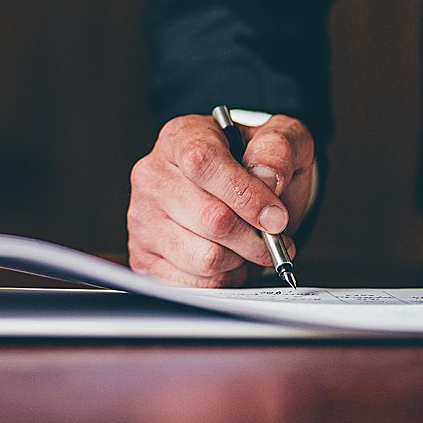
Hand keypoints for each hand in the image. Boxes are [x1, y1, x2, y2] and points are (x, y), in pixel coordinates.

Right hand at [128, 113, 314, 286]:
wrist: (236, 184)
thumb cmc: (253, 162)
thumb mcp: (280, 137)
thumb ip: (278, 149)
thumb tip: (268, 178)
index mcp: (180, 137)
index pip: (203, 163)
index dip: (246, 195)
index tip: (277, 216)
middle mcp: (152, 175)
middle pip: (211, 219)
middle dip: (255, 237)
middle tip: (273, 236)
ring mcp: (142, 217)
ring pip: (205, 258)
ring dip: (240, 260)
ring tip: (246, 245)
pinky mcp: (143, 256)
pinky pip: (194, 284)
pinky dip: (222, 279)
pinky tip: (227, 260)